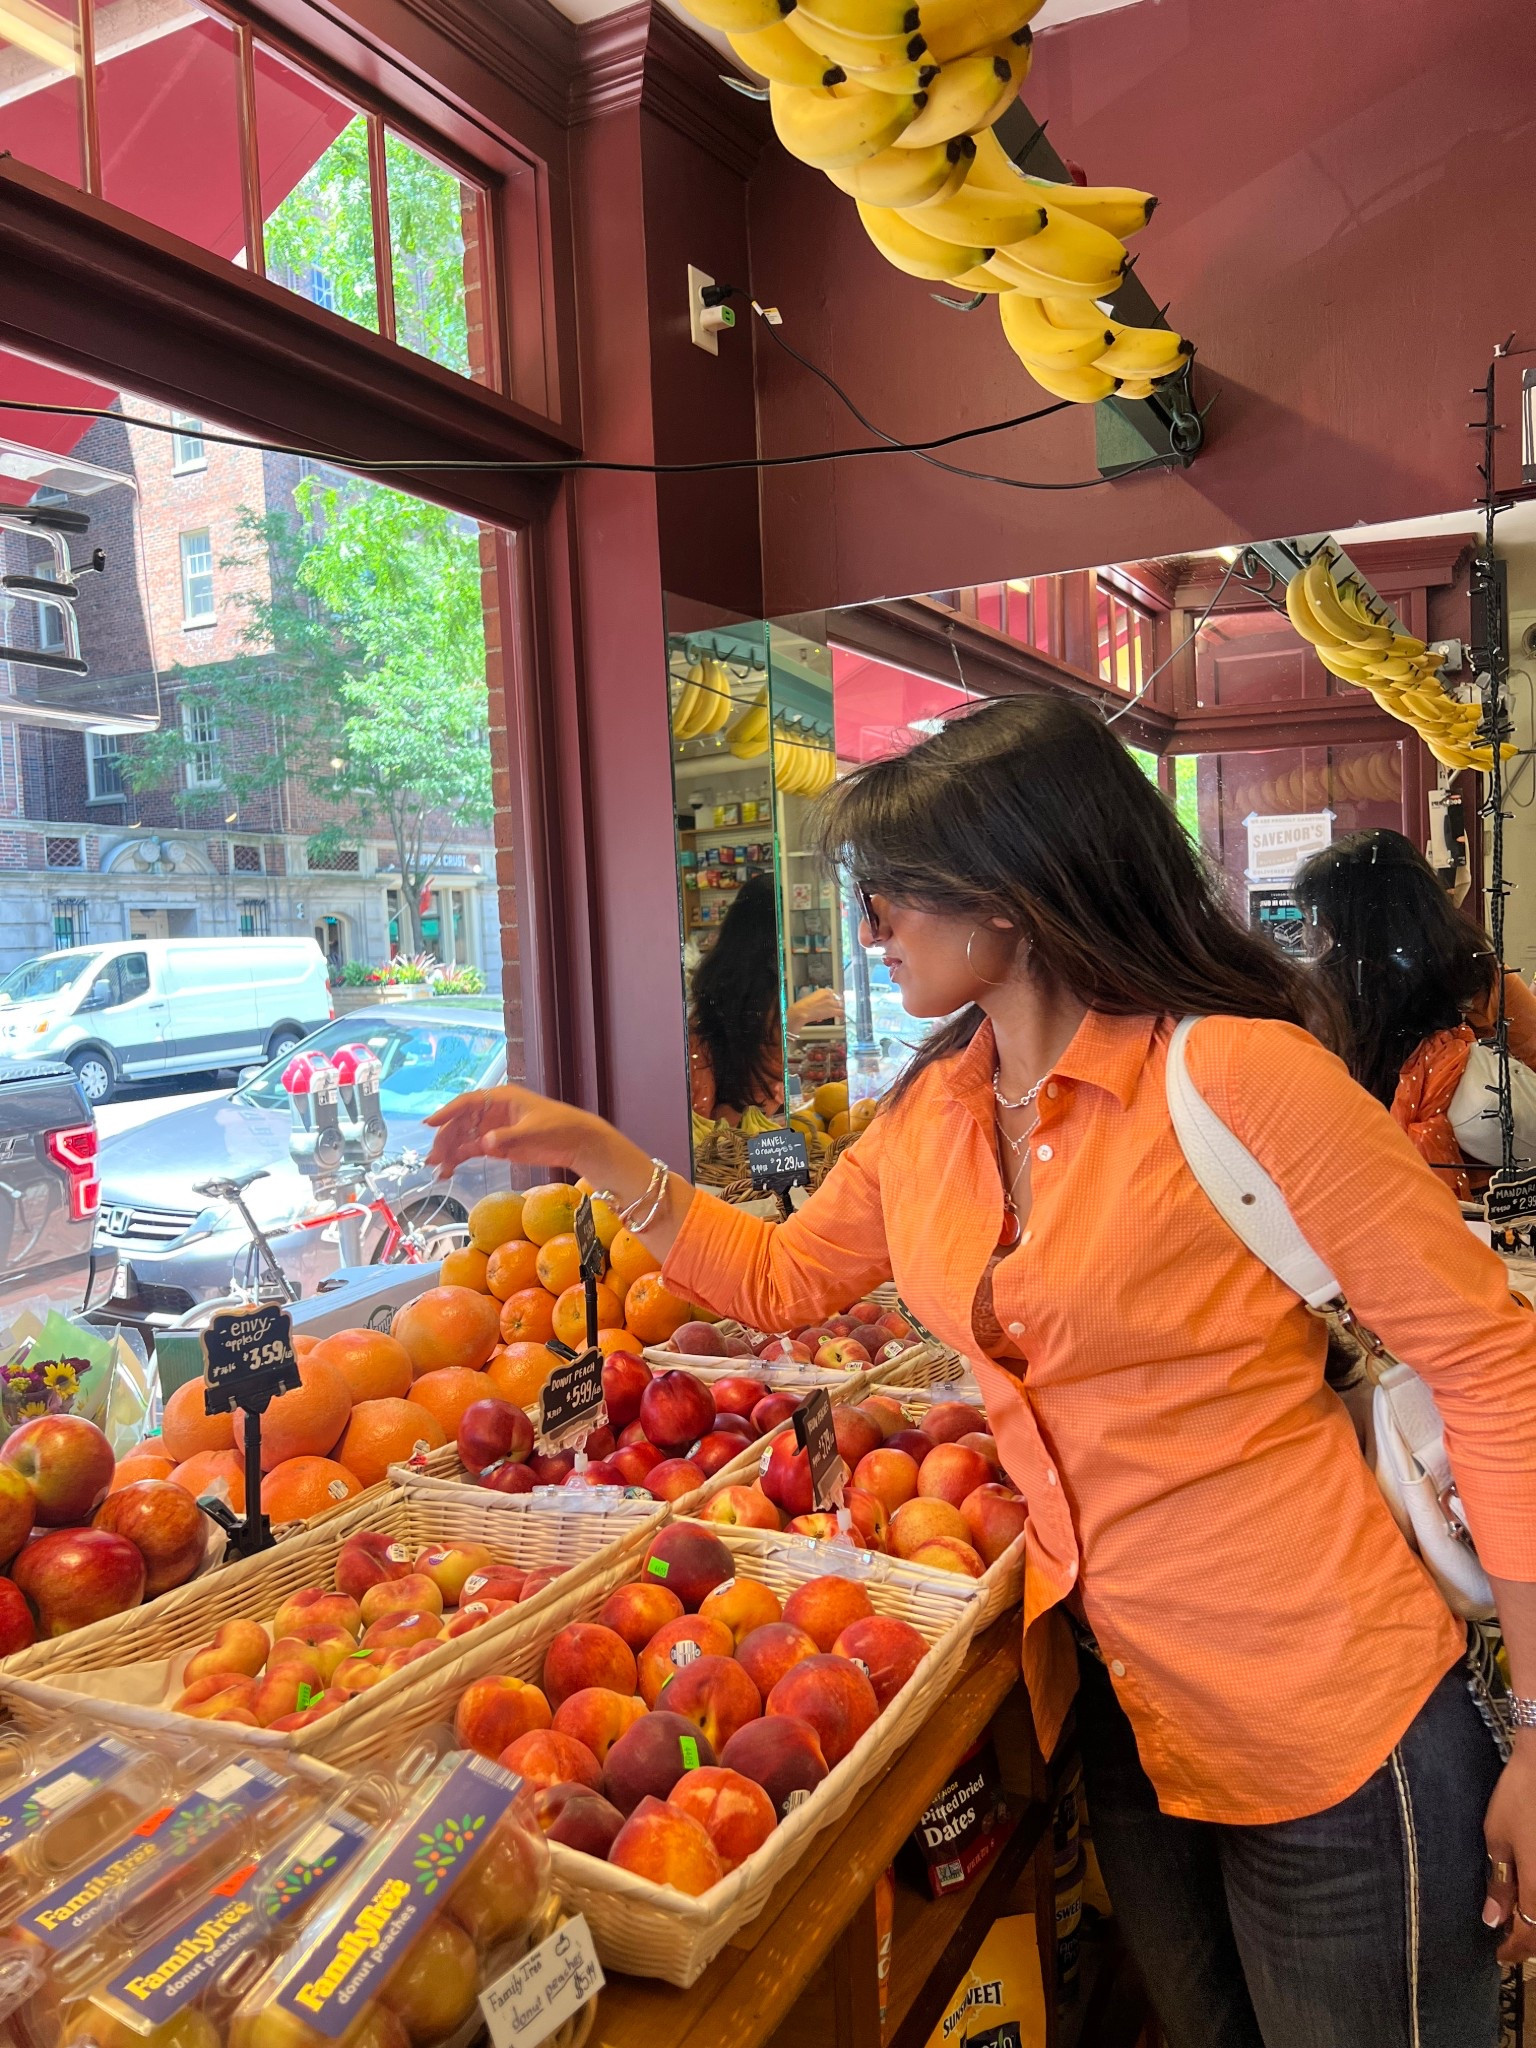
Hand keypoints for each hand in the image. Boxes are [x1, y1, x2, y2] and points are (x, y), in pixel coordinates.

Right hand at [424, 1085, 606, 1180]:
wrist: (578, 1142)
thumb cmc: (559, 1128)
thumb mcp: (533, 1132)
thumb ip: (507, 1137)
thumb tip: (483, 1143)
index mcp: (501, 1098)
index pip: (468, 1102)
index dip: (447, 1112)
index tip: (430, 1124)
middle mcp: (493, 1111)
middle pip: (461, 1122)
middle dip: (446, 1138)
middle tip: (433, 1158)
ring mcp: (494, 1128)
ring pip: (464, 1137)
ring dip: (449, 1151)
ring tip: (437, 1168)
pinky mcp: (498, 1144)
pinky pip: (472, 1149)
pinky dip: (460, 1158)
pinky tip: (448, 1170)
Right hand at [788, 990, 844, 1029]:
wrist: (801, 1011)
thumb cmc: (803, 1006)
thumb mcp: (812, 998)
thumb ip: (820, 999)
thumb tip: (823, 1004)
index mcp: (823, 991)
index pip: (834, 993)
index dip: (835, 999)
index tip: (835, 1002)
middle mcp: (829, 995)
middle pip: (839, 999)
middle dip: (837, 1004)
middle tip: (835, 1009)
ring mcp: (832, 1002)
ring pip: (841, 1006)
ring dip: (839, 1010)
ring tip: (837, 1014)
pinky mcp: (833, 1011)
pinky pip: (841, 1012)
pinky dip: (842, 1015)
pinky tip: (841, 1017)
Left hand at [1483, 1742, 1535, 1961]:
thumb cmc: (1521, 1798)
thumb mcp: (1498, 1838)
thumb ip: (1499, 1884)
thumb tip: (1493, 1919)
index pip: (1530, 1939)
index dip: (1514, 1950)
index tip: (1499, 1955)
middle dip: (1531, 1941)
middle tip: (1509, 1938)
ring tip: (1521, 1915)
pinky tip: (1534, 1891)